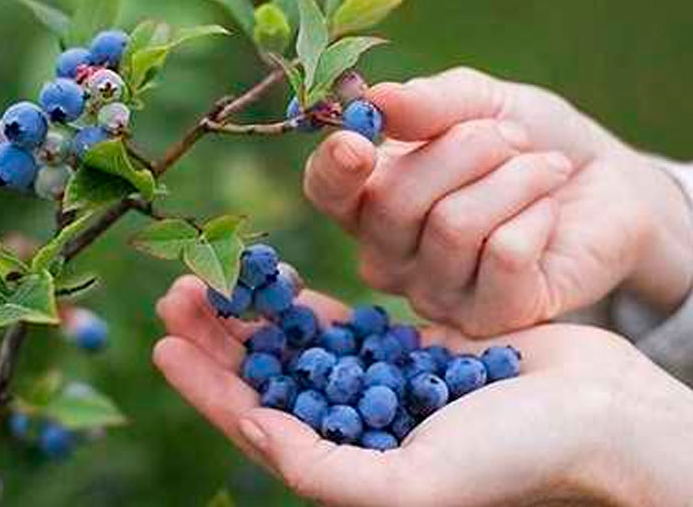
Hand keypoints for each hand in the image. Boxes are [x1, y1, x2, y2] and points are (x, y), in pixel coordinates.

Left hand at [153, 276, 692, 506]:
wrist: (596, 415)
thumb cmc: (512, 460)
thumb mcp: (412, 484)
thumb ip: (327, 470)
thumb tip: (256, 432)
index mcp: (346, 467)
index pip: (255, 424)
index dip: (205, 387)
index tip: (164, 343)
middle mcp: (353, 427)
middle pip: (265, 378)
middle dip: (217, 338)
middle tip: (177, 291)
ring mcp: (377, 385)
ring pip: (294, 345)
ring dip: (252, 313)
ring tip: (212, 276)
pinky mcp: (405, 349)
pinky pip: (341, 323)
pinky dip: (305, 301)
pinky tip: (275, 279)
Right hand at [304, 67, 692, 334]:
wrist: (605, 185)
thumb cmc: (527, 142)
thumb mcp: (480, 103)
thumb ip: (428, 103)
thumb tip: (376, 101)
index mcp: (370, 198)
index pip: (326, 192)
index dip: (333, 170)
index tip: (359, 143)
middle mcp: (389, 255)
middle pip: (394, 202)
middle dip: (465, 149)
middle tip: (512, 138)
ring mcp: (436, 294)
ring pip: (453, 226)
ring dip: (513, 178)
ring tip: (544, 169)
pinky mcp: (492, 318)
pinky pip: (504, 255)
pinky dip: (536, 214)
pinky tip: (549, 213)